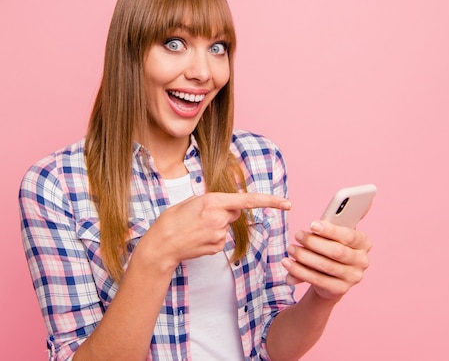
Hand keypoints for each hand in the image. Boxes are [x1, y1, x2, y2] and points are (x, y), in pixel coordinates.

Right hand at [147, 192, 290, 268]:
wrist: (161, 244)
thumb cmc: (173, 219)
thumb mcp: (192, 201)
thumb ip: (214, 202)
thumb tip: (231, 209)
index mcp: (213, 201)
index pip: (247, 200)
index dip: (269, 201)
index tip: (287, 203)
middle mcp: (219, 218)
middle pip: (234, 212)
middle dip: (224, 211)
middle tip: (201, 215)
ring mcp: (219, 235)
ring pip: (226, 226)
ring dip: (215, 225)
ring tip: (195, 227)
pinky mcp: (217, 247)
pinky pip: (221, 239)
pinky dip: (211, 237)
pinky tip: (197, 238)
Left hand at [282, 220, 371, 300]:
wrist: (330, 277)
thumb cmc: (330, 248)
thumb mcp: (331, 237)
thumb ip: (325, 231)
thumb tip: (315, 225)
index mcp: (363, 242)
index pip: (349, 236)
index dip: (330, 230)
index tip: (312, 225)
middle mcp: (362, 261)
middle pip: (337, 251)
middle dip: (314, 242)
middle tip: (297, 235)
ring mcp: (353, 278)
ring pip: (325, 266)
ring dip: (304, 256)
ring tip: (291, 248)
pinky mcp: (340, 290)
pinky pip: (317, 279)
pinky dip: (299, 271)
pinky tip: (288, 263)